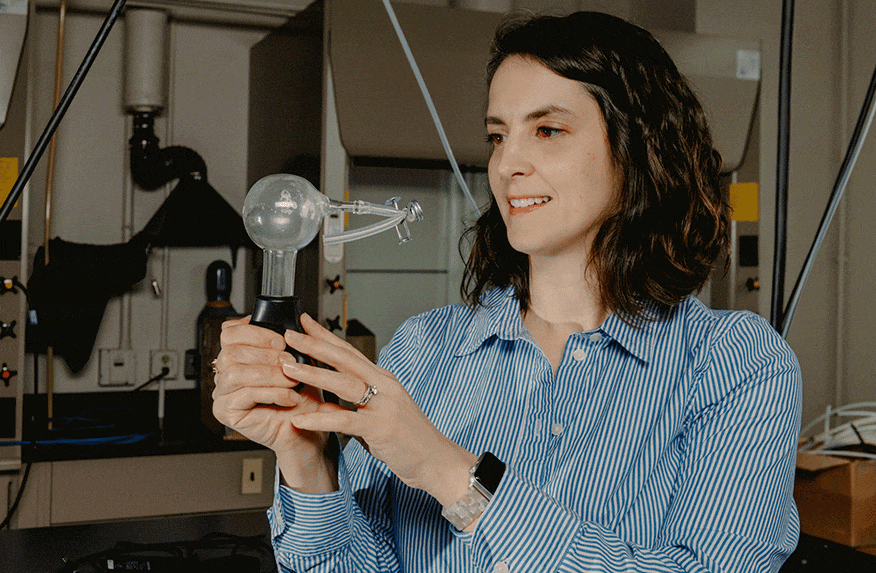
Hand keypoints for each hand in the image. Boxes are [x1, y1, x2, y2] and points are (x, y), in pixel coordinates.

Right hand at [211, 316, 338, 491]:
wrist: (308, 428)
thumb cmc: (302, 397)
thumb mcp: (302, 362)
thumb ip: (298, 340)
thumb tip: (301, 317)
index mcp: (239, 355)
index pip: (229, 332)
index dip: (254, 332)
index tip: (280, 340)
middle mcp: (226, 372)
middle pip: (230, 351)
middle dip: (266, 355)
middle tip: (291, 363)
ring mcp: (223, 393)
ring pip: (236, 372)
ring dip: (270, 374)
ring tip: (292, 381)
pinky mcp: (226, 412)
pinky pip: (244, 394)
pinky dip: (272, 393)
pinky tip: (289, 397)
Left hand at [281, 313, 475, 507]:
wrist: (437, 461)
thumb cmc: (410, 440)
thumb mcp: (378, 417)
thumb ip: (352, 409)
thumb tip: (325, 406)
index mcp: (383, 380)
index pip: (349, 352)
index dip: (325, 336)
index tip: (304, 322)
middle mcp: (384, 386)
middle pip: (345, 359)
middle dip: (315, 345)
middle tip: (289, 335)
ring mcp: (384, 406)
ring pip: (344, 383)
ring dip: (313, 374)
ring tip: (288, 368)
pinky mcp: (381, 429)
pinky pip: (345, 421)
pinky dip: (321, 419)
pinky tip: (301, 420)